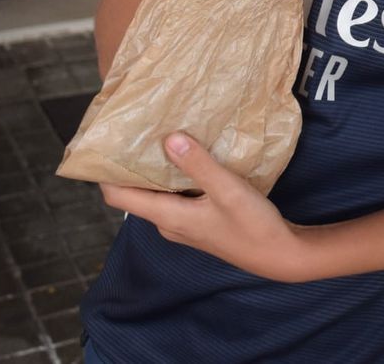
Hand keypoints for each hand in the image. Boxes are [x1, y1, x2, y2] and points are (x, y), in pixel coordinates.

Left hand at [99, 133, 305, 280]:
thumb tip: (168, 138)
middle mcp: (168, 222)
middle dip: (131, 163)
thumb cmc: (252, 225)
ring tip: (162, 135)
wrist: (279, 255)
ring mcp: (183, 224)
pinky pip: (175, 195)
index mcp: (167, 216)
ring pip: (157, 193)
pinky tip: (189, 156)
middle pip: (135, 192)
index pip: (117, 196)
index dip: (105, 171)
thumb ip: (199, 165)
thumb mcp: (228, 190)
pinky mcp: (198, 221)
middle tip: (136, 129)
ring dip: (156, 168)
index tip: (105, 142)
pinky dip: (175, 176)